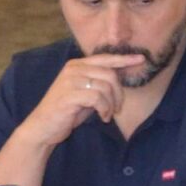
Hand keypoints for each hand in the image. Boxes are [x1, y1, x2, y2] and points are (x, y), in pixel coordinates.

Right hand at [16, 54, 148, 146]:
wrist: (43, 127)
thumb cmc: (68, 110)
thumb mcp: (87, 92)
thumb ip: (100, 82)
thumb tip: (121, 75)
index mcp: (77, 65)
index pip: (105, 58)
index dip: (124, 59)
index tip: (141, 59)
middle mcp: (73, 69)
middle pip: (110, 74)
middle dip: (119, 93)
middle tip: (117, 108)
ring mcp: (69, 81)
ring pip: (105, 87)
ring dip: (111, 104)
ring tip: (107, 114)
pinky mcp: (68, 95)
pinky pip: (97, 98)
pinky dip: (104, 109)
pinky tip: (102, 117)